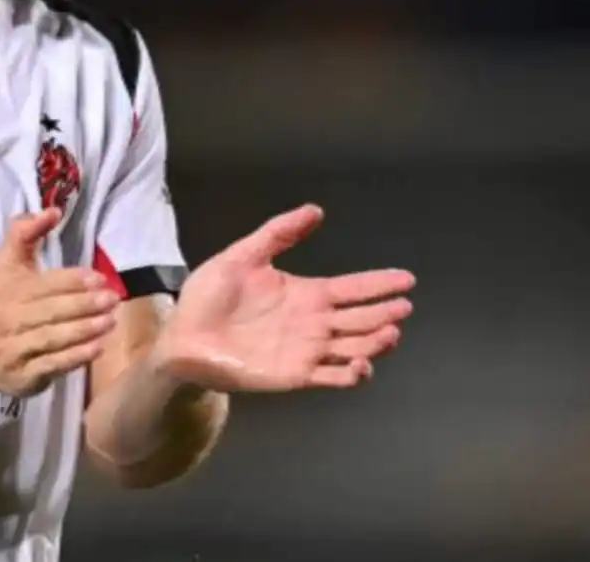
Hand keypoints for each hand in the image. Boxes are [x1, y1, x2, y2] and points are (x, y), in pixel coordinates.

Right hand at [0, 208, 120, 396]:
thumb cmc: (1, 303)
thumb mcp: (8, 265)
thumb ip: (24, 233)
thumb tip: (52, 210)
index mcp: (10, 291)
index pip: (43, 285)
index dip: (71, 281)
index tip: (98, 278)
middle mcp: (10, 320)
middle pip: (50, 311)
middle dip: (82, 305)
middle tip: (112, 299)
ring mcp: (15, 351)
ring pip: (52, 339)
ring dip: (84, 330)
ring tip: (110, 321)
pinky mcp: (23, 377)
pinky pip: (52, 365)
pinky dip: (76, 357)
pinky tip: (98, 348)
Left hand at [154, 204, 414, 391]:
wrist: (183, 335)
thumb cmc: (208, 296)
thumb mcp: (242, 256)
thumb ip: (277, 234)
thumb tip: (315, 210)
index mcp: (305, 294)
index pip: (352, 289)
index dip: (378, 284)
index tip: (406, 279)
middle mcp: (313, 323)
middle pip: (360, 319)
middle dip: (384, 313)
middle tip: (403, 306)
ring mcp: (307, 350)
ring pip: (354, 348)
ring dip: (374, 343)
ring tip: (390, 332)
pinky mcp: (294, 375)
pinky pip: (331, 378)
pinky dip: (351, 374)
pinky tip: (361, 364)